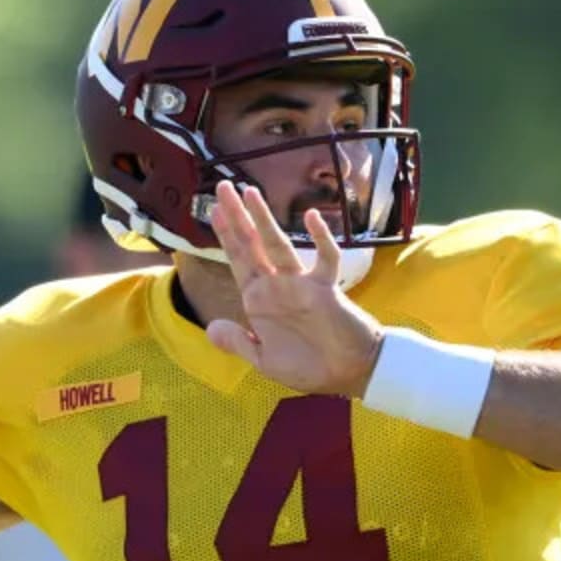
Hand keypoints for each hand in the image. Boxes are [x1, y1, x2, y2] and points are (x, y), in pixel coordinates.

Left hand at [206, 181, 381, 396]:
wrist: (350, 373)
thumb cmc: (309, 368)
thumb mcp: (265, 360)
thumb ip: (239, 343)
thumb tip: (210, 329)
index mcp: (259, 302)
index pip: (238, 261)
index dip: (226, 236)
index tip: (213, 210)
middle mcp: (277, 287)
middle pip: (253, 245)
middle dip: (237, 217)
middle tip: (222, 186)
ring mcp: (301, 285)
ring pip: (280, 246)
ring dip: (264, 220)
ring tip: (250, 192)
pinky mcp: (327, 289)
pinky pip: (325, 259)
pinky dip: (320, 239)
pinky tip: (312, 218)